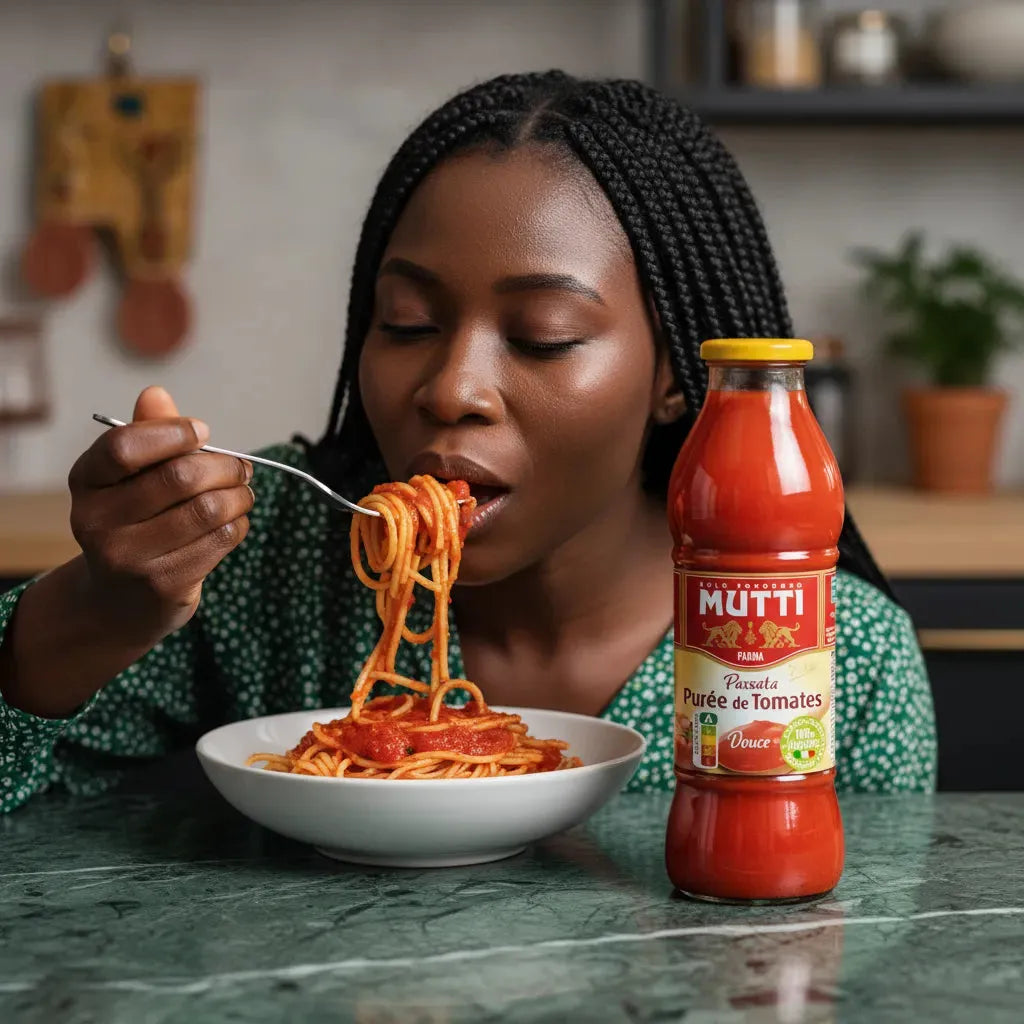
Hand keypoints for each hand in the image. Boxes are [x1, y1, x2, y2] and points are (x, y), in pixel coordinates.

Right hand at [67, 386, 253, 642]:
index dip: (172, 432)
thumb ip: (146, 434)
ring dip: (240, 495)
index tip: (201, 431)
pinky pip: (220, 539)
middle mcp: (97, 521)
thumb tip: (157, 394)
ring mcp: (128, 557)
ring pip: (208, 509)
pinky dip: (238, 523)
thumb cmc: (134, 522)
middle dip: (224, 466)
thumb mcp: (129, 478)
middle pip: (180, 477)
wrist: (119, 600)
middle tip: (241, 466)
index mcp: (86, 482)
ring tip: (243, 491)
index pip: (124, 447)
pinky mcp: (163, 584)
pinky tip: (234, 520)